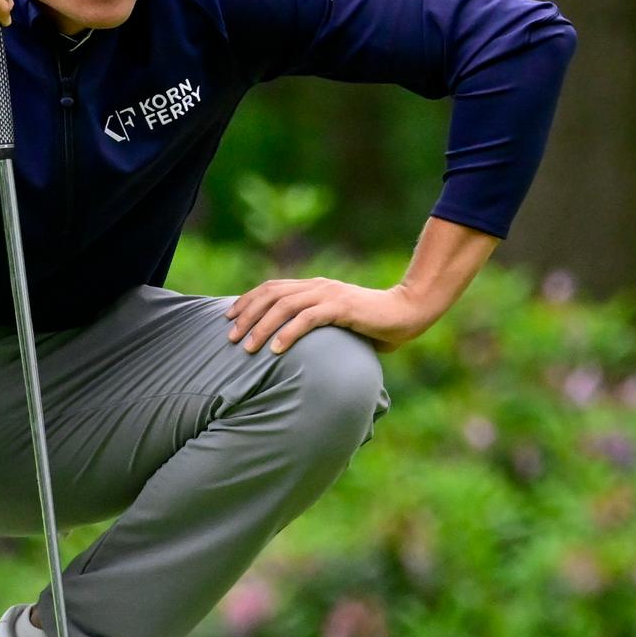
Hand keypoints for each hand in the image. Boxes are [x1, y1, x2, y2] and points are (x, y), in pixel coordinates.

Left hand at [224, 277, 433, 354]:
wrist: (407, 313)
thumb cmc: (372, 324)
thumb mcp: (335, 322)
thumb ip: (314, 326)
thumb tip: (288, 345)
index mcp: (313, 286)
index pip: (271, 288)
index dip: (247, 301)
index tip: (228, 318)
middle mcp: (317, 286)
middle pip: (271, 295)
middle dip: (247, 316)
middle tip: (230, 337)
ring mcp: (329, 295)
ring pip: (284, 307)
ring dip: (262, 327)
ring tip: (247, 347)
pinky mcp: (342, 308)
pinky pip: (307, 319)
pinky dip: (287, 334)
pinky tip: (275, 350)